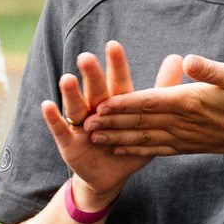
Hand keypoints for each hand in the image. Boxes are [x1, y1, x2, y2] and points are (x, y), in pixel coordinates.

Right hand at [40, 41, 160, 202]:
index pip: (117, 82)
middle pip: (95, 90)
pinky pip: (60, 129)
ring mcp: (81, 125)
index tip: (113, 45)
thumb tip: (176, 58)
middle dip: (91, 76)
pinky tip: (47, 105)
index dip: (115, 65)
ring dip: (71, 93)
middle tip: (87, 58)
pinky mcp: (68, 143)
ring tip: (67, 79)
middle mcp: (96, 109)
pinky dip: (53, 118)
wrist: (110, 177)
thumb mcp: (148, 121)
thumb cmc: (130, 144)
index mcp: (117, 103)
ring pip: (76, 106)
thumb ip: (161, 90)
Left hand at [81, 55, 223, 163]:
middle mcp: (183, 122)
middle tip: (84, 122)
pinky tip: (121, 149)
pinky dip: (136, 149)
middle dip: (111, 122)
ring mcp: (184, 137)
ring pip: (144, 137)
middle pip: (140, 121)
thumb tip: (187, 59)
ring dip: (117, 137)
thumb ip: (211, 70)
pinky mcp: (188, 146)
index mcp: (190, 101)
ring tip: (93, 137)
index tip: (100, 104)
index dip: (123, 103)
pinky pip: (156, 149)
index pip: (149, 102)